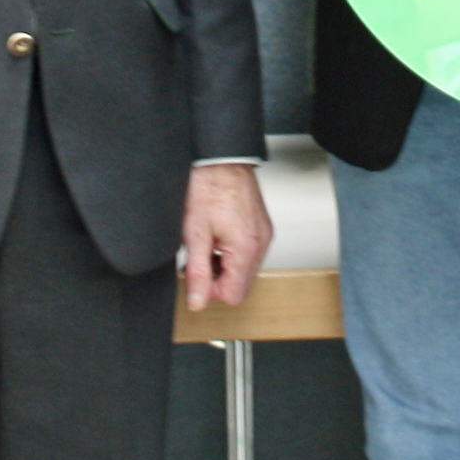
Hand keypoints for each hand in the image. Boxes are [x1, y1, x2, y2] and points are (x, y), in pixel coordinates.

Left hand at [181, 164, 272, 309]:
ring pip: (245, 270)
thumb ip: (197, 272)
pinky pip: (249, 252)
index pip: (234, 296)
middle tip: (199, 258)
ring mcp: (264, 234)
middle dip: (217, 278)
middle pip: (241, 285)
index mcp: (246, 247)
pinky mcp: (262, 226)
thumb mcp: (194, 233)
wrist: (220, 158)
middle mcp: (261, 243)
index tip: (196, 275)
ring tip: (207, 243)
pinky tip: (217, 235)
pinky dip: (231, 252)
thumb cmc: (208, 186)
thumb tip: (197, 301)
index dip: (211, 291)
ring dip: (223, 265)